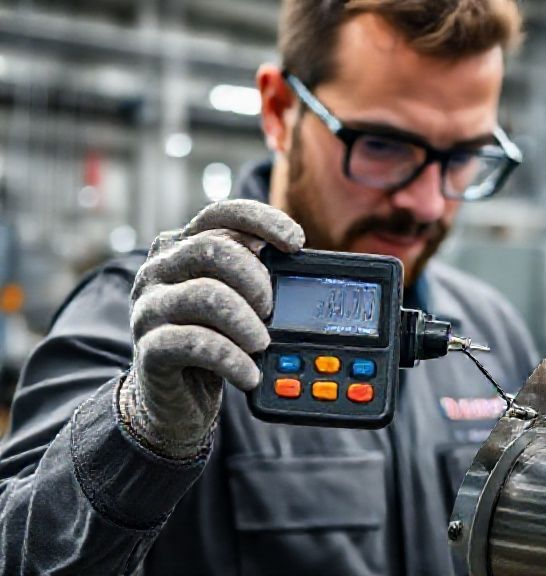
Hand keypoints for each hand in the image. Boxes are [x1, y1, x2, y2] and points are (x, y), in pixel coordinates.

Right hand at [118, 200, 303, 458]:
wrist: (175, 401)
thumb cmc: (213, 341)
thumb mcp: (235, 302)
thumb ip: (253, 276)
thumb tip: (300, 262)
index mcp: (182, 248)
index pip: (220, 214)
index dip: (261, 220)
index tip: (296, 243)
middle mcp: (159, 270)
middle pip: (212, 249)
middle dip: (255, 279)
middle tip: (271, 309)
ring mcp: (149, 308)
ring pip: (205, 295)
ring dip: (247, 322)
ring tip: (261, 344)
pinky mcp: (149, 348)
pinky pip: (196, 343)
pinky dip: (233, 359)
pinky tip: (249, 373)